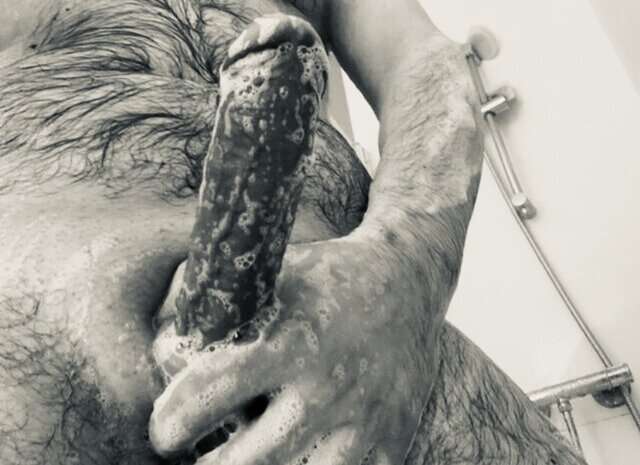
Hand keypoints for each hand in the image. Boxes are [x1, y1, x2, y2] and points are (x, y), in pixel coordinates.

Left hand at [150, 235, 438, 464]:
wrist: (408, 282)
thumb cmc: (329, 277)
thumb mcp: (272, 272)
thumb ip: (213, 301)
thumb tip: (164, 347)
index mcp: (288, 342)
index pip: (207, 395)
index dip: (170, 424)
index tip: (165, 432)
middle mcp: (324, 388)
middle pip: (245, 462)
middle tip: (198, 457)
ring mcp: (362, 421)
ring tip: (245, 458)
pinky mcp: (391, 440)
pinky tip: (296, 458)